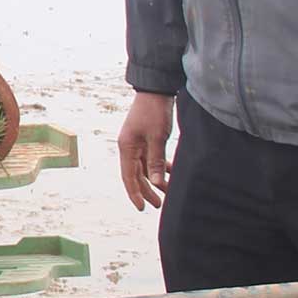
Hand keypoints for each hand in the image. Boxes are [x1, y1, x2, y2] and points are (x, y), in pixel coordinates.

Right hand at [119, 93, 176, 210]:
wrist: (156, 89)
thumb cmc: (154, 111)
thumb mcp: (157, 138)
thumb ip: (156, 161)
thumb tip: (156, 183)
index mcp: (126, 147)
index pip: (128, 177)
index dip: (135, 194)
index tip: (142, 208)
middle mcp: (129, 147)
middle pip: (136, 175)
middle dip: (147, 190)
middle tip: (158, 204)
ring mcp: (137, 143)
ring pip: (145, 168)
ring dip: (156, 179)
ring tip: (168, 191)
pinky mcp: (147, 139)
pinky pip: (151, 158)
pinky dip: (160, 166)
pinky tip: (172, 171)